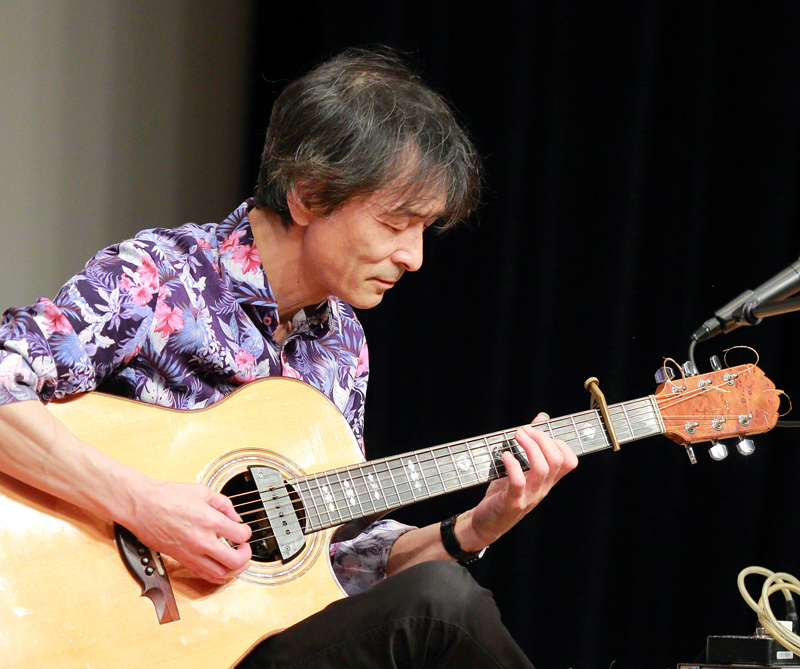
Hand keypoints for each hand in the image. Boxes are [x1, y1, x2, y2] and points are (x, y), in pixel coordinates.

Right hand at [123, 479, 252, 583]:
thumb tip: (235, 518)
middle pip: (234, 561)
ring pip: (220, 574)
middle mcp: (201, 541)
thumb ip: (224, 504)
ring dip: (235, 570)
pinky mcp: (181, 560)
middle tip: (245, 548)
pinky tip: (222, 568)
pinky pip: (203, 575)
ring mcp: (190, 553)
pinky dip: (217, 576)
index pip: (240, 535)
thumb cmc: (167, 496)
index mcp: (209, 520)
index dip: (247, 533)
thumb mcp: (203, 491)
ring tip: (238, 561)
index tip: (243, 530)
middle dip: (246, 556)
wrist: (142, 505)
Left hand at [458, 413, 577, 550]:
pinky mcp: (513, 502)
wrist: (486, 524)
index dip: (559, 442)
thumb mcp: (520, 468)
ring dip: (530, 447)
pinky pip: (518, 482)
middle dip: (542, 439)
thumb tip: (542, 419)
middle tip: (524, 430)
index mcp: (547, 481)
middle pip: (557, 460)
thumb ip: (532, 445)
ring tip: (517, 436)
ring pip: (542, 469)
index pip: (569, 461)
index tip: (540, 432)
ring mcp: (529, 496)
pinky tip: (504, 456)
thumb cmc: (503, 493)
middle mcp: (542, 489)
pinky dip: (512, 465)